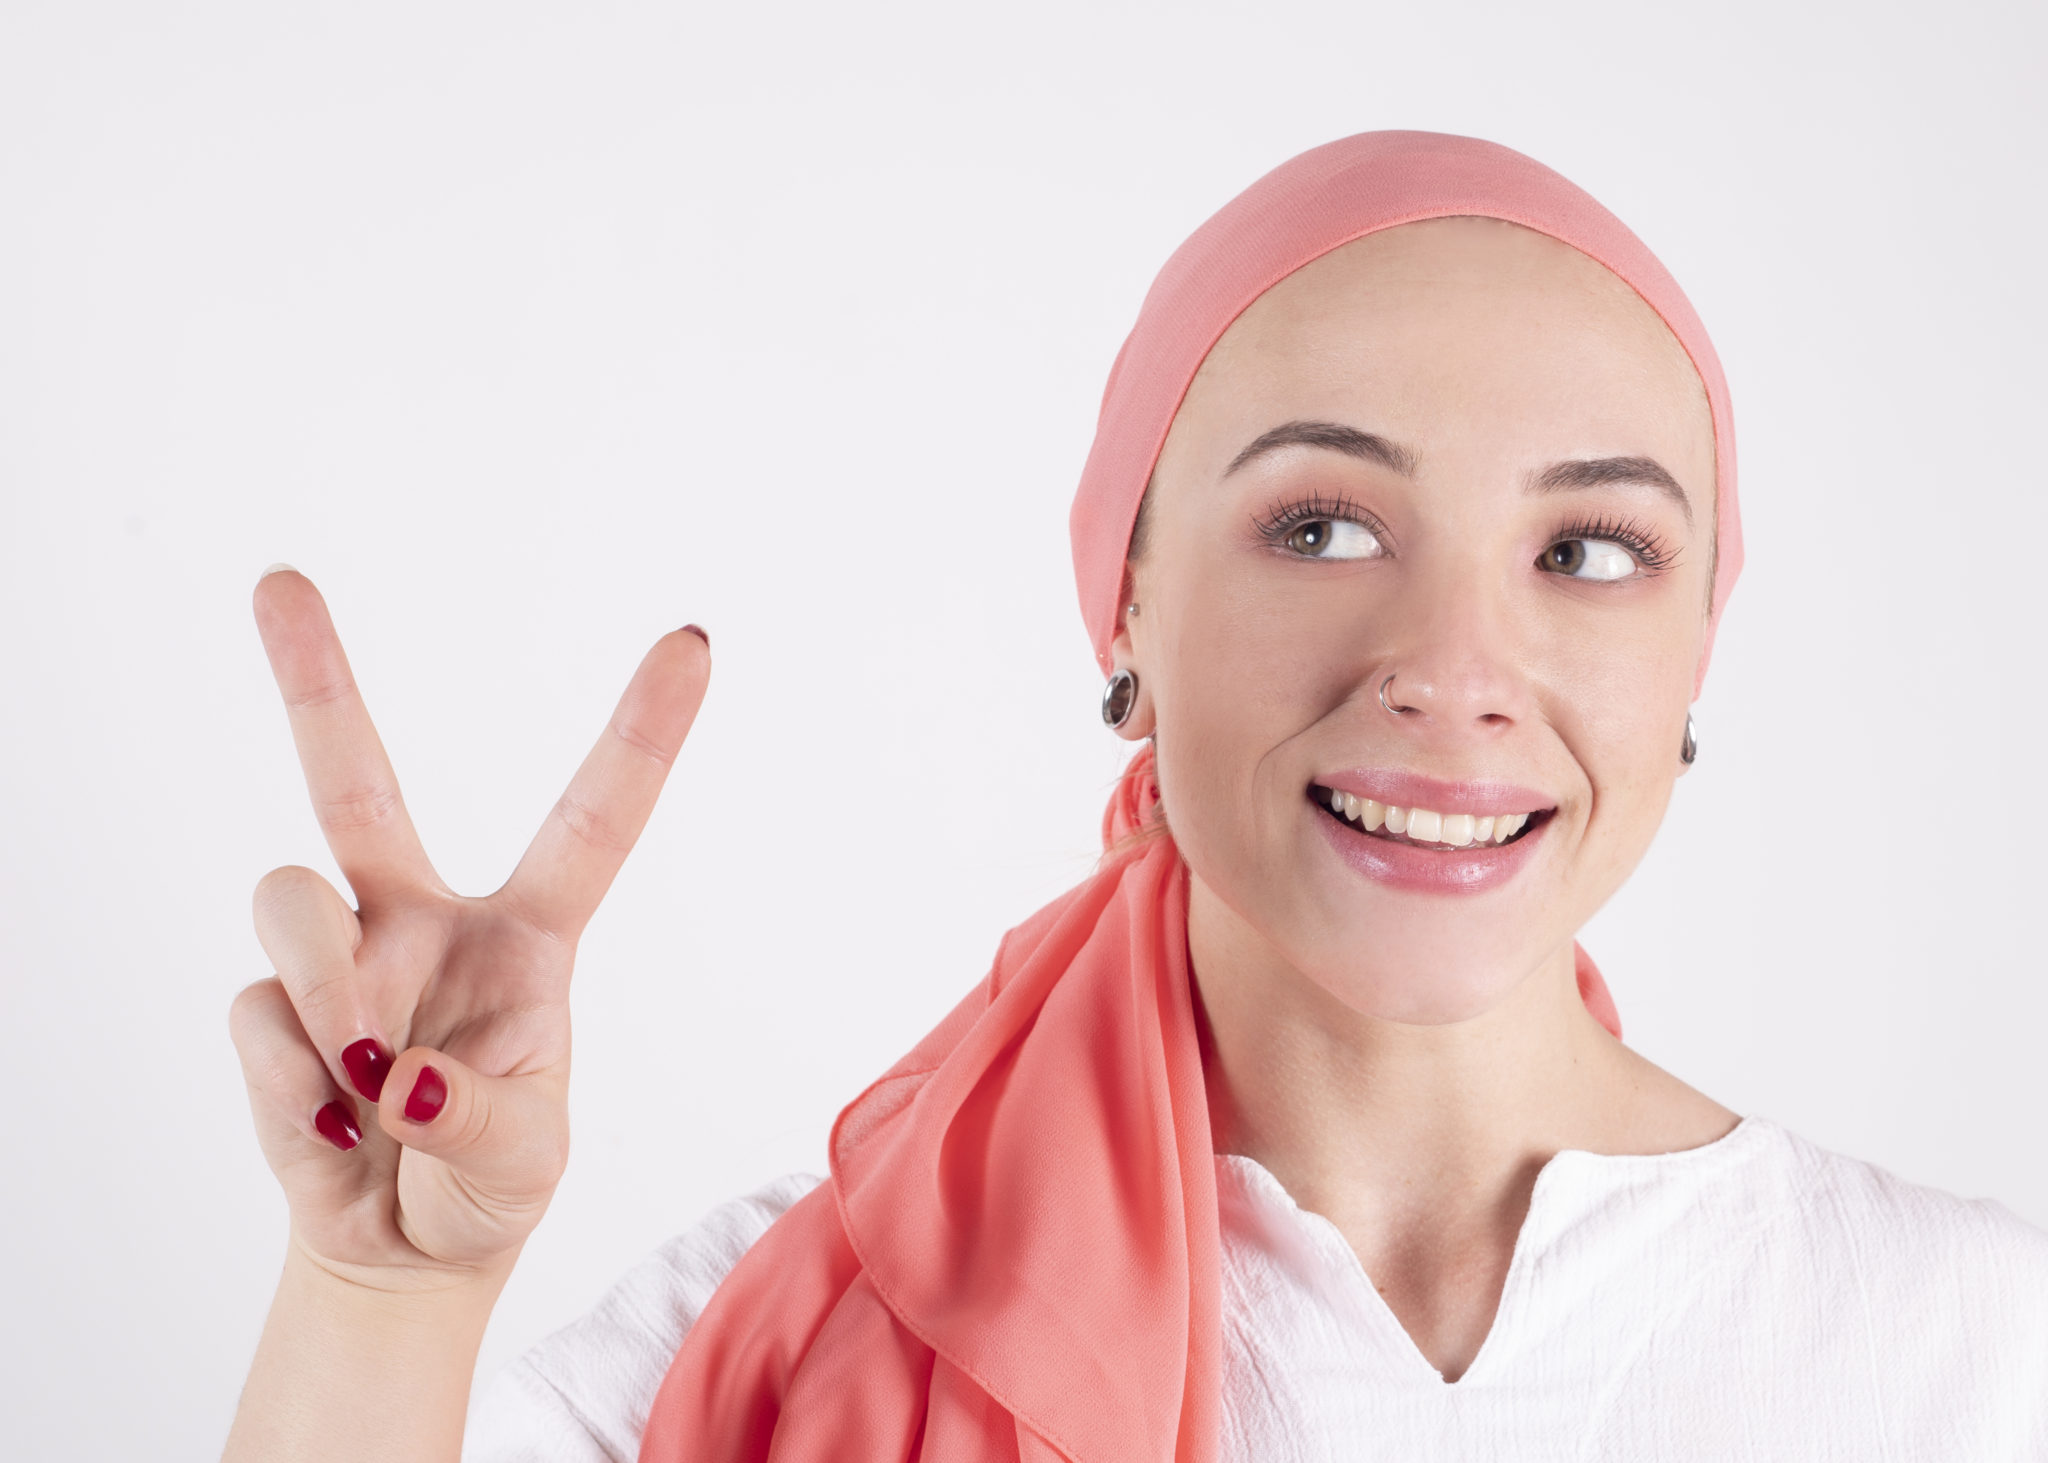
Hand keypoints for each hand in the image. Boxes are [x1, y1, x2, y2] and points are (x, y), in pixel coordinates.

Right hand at [228, 569, 708, 1288]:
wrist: (403, 1252)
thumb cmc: (488, 1182)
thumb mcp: (527, 1160)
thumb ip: (481, 1122)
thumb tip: (398, 1084)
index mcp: (530, 934)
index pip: (594, 817)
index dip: (642, 730)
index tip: (692, 639)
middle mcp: (422, 920)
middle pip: (356, 781)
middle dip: (313, 681)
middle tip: (278, 579)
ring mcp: (340, 961)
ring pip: (290, 895)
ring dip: (329, 990)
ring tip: (364, 1082)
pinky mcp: (271, 1013)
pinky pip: (261, 1013)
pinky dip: (294, 1087)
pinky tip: (329, 1134)